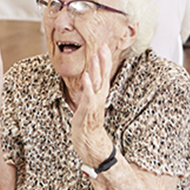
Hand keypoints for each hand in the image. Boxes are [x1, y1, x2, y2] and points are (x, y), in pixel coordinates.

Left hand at [70, 43, 113, 166]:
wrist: (90, 142)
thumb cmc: (88, 123)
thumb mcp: (89, 104)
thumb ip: (90, 92)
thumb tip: (89, 81)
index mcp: (99, 95)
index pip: (103, 75)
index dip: (104, 61)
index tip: (104, 47)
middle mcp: (99, 97)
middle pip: (102, 76)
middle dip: (102, 61)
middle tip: (103, 46)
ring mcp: (94, 103)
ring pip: (97, 83)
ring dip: (96, 69)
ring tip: (94, 56)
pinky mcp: (88, 110)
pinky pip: (88, 96)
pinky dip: (88, 86)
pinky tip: (86, 76)